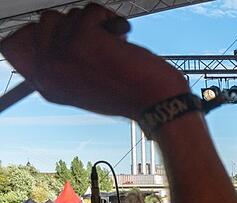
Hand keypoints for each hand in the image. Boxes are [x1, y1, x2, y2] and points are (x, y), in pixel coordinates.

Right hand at [0, 4, 188, 119]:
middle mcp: (47, 70)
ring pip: (69, 14)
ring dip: (96, 24)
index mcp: (46, 84)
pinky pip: (90, 10)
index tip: (75, 40)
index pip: (23, 44)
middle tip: (101, 43)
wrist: (157, 102)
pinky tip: (123, 38)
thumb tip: (55, 36)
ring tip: (114, 46)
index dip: (48, 34)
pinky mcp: (81, 38)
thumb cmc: (129, 94)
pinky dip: (109, 18)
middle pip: (47, 22)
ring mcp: (61, 53)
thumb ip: (66, 68)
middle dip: (76, 25)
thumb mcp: (88, 88)